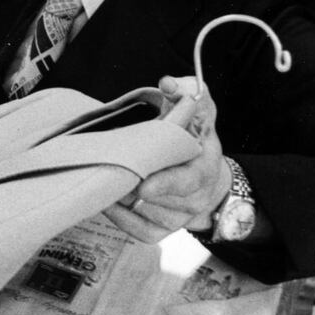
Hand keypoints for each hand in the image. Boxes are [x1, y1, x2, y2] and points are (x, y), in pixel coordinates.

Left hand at [103, 75, 231, 242]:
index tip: (144, 185)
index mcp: (204, 168)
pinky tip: (108, 199)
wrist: (209, 178)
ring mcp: (178, 218)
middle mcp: (194, 198)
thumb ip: (187, 93)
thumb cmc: (196, 140)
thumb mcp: (199, 112)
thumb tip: (168, 83)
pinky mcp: (162, 231)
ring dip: (121, 197)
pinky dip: (119, 217)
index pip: (186, 182)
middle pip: (157, 199)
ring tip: (105, 177)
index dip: (165, 184)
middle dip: (130, 185)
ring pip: (143, 213)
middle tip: (107, 171)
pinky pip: (137, 230)